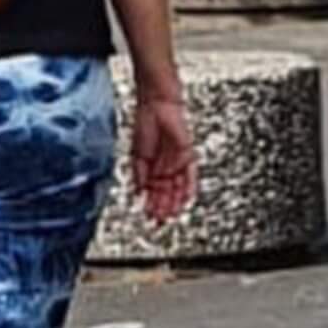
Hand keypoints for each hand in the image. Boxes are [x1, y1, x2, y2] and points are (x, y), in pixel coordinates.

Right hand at [131, 93, 195, 223]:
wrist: (157, 105)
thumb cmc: (145, 123)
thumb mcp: (137, 155)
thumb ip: (139, 176)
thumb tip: (137, 194)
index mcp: (153, 166)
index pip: (154, 191)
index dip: (152, 204)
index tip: (150, 217)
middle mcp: (167, 166)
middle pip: (167, 192)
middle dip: (163, 208)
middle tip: (160, 221)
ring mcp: (178, 161)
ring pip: (179, 187)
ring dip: (174, 202)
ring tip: (171, 215)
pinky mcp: (187, 154)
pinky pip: (191, 175)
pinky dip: (189, 188)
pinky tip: (186, 200)